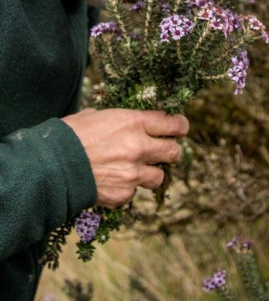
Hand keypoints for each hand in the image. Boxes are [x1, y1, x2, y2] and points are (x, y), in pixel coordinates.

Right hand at [62, 108, 188, 207]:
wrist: (47, 167)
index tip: (179, 128)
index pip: (173, 124)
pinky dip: (128, 188)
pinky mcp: (123, 193)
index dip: (179, 126)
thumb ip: (120, 120)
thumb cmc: (68, 136)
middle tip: (161, 150)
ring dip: (151, 173)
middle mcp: (139, 147)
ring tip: (134, 169)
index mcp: (133, 123)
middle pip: (175, 152)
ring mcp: (133, 173)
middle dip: (170, 151)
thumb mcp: (96, 116)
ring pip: (160, 176)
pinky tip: (112, 181)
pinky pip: (135, 192)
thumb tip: (131, 121)